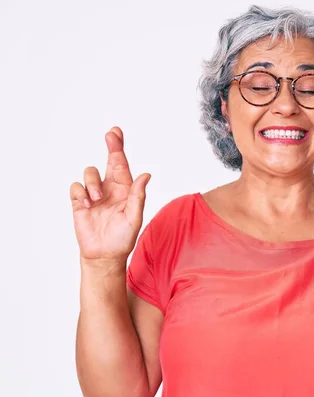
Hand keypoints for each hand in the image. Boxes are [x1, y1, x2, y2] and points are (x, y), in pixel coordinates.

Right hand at [70, 127, 150, 265]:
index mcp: (126, 190)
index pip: (122, 165)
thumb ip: (138, 196)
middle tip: (111, 134)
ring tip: (97, 199)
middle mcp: (110, 188)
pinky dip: (80, 192)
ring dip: (93, 183)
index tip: (116, 133)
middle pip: (108, 161)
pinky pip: (76, 187)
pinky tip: (86, 204)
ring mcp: (94, 194)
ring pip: (90, 173)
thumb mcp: (134, 217)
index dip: (119, 148)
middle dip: (111, 147)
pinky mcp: (79, 202)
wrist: (104, 254)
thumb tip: (146, 175)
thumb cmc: (123, 237)